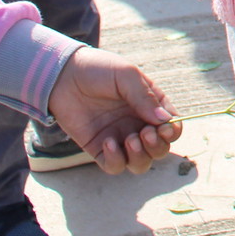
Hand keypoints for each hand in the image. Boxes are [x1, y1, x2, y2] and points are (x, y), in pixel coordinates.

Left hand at [47, 46, 179, 173]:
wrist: (63, 75)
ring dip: (140, 157)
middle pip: (160, 149)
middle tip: (145, 134)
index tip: (162, 128)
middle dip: (157, 147)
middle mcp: (138, 124)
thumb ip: (145, 97)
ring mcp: (120, 138)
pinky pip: (114, 166)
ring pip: (140, 163)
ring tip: (130, 140)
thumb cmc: (98, 69)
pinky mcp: (99, 149)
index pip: (171, 126)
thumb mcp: (126, 76)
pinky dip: (116, 160)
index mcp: (150, 106)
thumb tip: (164, 120)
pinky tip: (108, 142)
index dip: (171, 132)